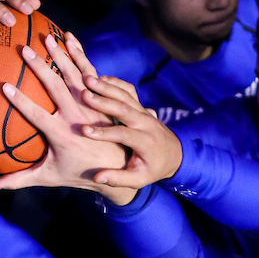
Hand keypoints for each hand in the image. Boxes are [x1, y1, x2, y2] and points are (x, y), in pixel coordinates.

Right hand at [0, 32, 132, 202]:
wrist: (121, 166)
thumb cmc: (79, 172)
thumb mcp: (48, 177)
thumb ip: (19, 180)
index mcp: (61, 136)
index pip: (37, 116)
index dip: (21, 101)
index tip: (5, 86)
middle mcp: (78, 118)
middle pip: (56, 88)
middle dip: (39, 67)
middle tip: (24, 49)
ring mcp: (92, 105)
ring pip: (75, 75)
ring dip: (61, 55)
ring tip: (47, 37)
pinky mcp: (101, 96)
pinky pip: (91, 71)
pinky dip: (80, 54)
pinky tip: (69, 38)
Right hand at [78, 76, 184, 192]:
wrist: (174, 154)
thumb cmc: (153, 169)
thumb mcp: (139, 179)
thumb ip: (118, 178)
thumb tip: (97, 179)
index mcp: (145, 142)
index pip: (123, 134)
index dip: (104, 132)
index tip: (84, 130)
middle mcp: (146, 123)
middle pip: (124, 108)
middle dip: (103, 100)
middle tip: (83, 94)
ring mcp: (144, 112)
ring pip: (125, 95)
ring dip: (106, 86)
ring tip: (87, 79)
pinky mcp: (141, 106)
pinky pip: (129, 90)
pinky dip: (115, 82)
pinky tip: (99, 78)